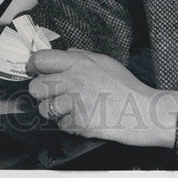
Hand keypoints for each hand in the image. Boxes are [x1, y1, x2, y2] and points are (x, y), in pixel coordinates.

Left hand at [27, 48, 177, 146]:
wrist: (145, 112)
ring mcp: (75, 102)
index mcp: (80, 63)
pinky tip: (83, 118)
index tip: (33, 70)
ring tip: (70, 109)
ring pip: (45, 109)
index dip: (33, 66)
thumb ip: (82, 55)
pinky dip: (69, 125)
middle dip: (41, 92)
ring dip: (55, 111)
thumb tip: (65, 52)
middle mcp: (74, 80)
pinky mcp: (79, 123)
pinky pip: (61, 125)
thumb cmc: (127, 88)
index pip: (42, 60)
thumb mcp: (105, 61)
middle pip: (36, 87)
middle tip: (51, 94)